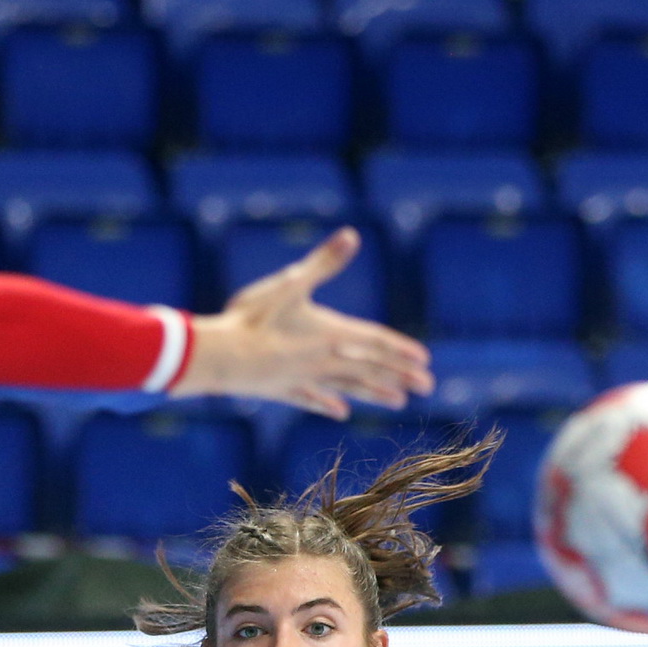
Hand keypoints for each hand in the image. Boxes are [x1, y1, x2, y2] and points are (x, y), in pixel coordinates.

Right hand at [170, 227, 434, 415]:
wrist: (220, 358)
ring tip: (398, 402)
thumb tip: (351, 234)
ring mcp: (304, 378)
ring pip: (348, 387)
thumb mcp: (291, 284)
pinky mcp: (282, 390)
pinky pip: (312, 399)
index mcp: (330, 334)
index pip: (375, 343)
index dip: (400, 350)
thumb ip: (323, 263)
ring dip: (374, 393)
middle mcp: (324, 360)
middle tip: (427, 386)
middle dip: (399, 376)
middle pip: (369, 368)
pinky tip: (341, 412)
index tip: (425, 360)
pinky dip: (328, 404)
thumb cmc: (253, 318)